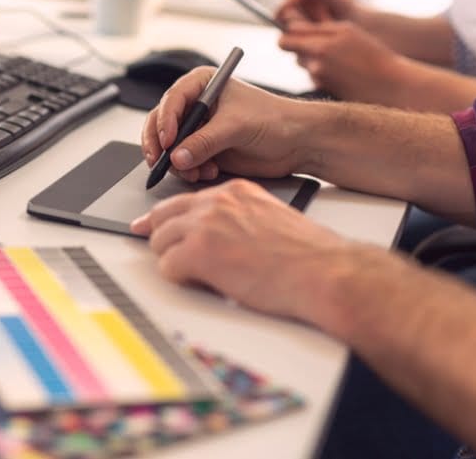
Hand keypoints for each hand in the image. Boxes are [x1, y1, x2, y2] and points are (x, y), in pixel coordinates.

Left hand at [130, 179, 342, 320]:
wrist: (321, 271)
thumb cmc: (307, 255)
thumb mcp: (269, 219)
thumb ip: (239, 219)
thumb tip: (221, 238)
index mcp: (235, 192)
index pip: (186, 200)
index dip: (168, 218)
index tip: (154, 225)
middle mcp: (217, 202)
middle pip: (164, 216)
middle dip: (161, 237)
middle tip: (162, 253)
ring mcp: (205, 225)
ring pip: (161, 241)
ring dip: (173, 261)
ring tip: (197, 276)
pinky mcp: (199, 252)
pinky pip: (168, 267)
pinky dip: (181, 280)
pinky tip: (203, 284)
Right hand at [141, 67, 312, 182]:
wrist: (297, 143)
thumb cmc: (275, 120)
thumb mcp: (237, 126)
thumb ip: (205, 141)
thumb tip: (177, 157)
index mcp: (203, 84)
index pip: (172, 100)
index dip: (165, 121)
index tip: (168, 141)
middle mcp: (196, 105)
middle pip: (161, 124)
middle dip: (162, 146)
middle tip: (162, 162)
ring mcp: (199, 129)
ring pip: (169, 147)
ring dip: (178, 163)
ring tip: (196, 172)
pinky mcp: (204, 150)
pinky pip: (183, 162)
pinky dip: (189, 170)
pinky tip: (207, 173)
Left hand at [278, 20, 403, 97]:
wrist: (391, 85)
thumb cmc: (374, 57)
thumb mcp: (350, 33)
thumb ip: (321, 29)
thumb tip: (291, 28)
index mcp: (331, 33)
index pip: (291, 27)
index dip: (289, 28)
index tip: (293, 30)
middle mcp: (321, 50)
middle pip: (285, 44)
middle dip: (290, 43)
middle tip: (303, 44)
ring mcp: (319, 69)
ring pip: (299, 60)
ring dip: (307, 59)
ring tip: (332, 60)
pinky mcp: (321, 85)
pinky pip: (310, 75)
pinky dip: (318, 74)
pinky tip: (338, 75)